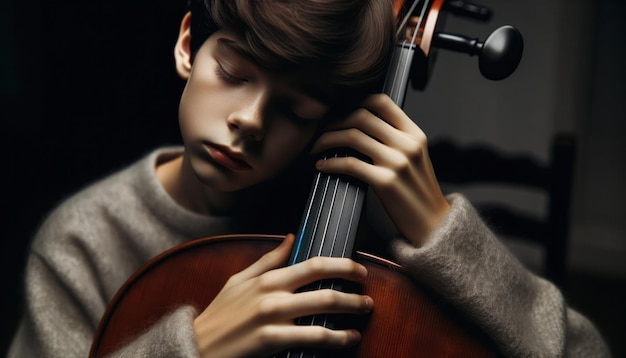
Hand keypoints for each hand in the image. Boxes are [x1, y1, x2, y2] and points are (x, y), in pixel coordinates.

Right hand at [193, 234, 372, 357]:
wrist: (196, 346)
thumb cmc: (220, 314)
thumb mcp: (239, 280)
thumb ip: (268, 259)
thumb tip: (291, 237)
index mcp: (268, 278)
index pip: (313, 263)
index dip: (342, 264)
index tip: (359, 269)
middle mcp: (273, 294)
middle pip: (324, 285)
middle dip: (353, 290)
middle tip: (369, 296)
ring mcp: (273, 317)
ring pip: (323, 309)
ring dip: (350, 311)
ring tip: (364, 314)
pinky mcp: (272, 341)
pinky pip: (313, 337)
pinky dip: (336, 338)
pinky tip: (348, 338)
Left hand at [312, 94, 449, 246]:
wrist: (433, 224)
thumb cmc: (418, 192)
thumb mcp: (415, 157)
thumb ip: (395, 139)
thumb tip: (361, 126)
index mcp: (414, 134)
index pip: (382, 102)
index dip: (355, 101)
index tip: (338, 111)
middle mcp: (407, 144)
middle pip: (361, 116)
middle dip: (334, 121)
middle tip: (321, 131)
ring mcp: (397, 162)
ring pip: (353, 136)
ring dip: (327, 140)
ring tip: (316, 148)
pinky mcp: (386, 182)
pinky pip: (350, 164)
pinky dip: (331, 163)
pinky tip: (322, 166)